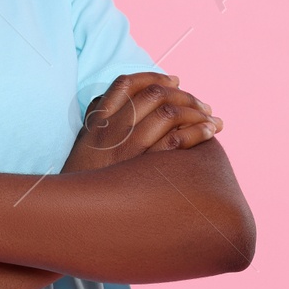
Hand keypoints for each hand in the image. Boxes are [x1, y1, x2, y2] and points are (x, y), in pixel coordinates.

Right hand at [62, 72, 222, 172]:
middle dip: (184, 95)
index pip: (127, 83)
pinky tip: (209, 133)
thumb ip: (98, 116)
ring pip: (168, 113)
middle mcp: (112, 128)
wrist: (76, 212)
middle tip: (203, 105)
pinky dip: (197, 131)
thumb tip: (113, 96)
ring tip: (213, 119)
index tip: (175, 80)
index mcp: (99, 119)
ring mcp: (127, 147)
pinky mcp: (142, 168)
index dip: (154, 77)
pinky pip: (176, 140)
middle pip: (154, 95)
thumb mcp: (84, 141)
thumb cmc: (83, 178)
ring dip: (196, 111)